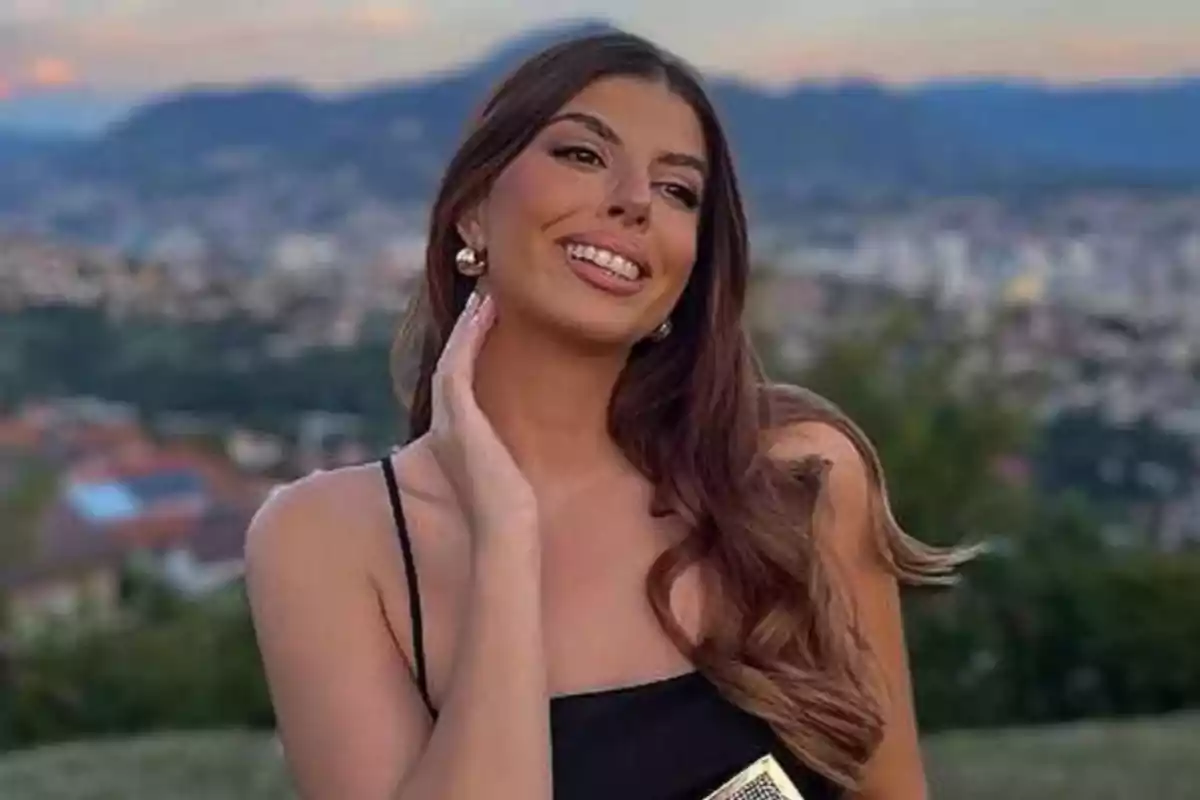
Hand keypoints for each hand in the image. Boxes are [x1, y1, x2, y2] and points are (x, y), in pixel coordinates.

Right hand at [427, 287, 538, 551]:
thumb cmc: (512, 511)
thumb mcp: (513, 473)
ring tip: (483, 298)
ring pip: (452, 359)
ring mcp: (449, 420)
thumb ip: (512, 458)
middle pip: (450, 365)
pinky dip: (467, 338)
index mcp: (457, 438)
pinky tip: (483, 313)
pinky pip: (457, 365)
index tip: (484, 325)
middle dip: (464, 333)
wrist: (505, 526)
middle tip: (479, 299)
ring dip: (466, 327)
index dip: (468, 352)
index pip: (459, 384)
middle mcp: (447, 426)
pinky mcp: (458, 416)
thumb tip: (527, 453)